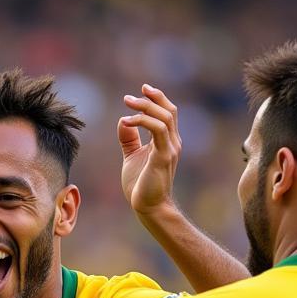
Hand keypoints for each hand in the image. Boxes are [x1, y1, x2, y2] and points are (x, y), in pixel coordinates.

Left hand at [118, 84, 181, 216]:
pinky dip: (142, 121)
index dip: (157, 99)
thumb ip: (129, 139)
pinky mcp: (163, 156)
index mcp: (167, 142)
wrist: (148, 207)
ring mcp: (170, 149)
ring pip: (165, 117)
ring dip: (145, 107)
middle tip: (130, 97)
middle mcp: (173, 143)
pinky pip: (158, 130)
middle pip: (169, 110)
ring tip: (128, 103)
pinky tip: (126, 122)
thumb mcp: (132, 156)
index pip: (167, 113)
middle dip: (152, 98)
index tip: (142, 90)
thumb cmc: (141, 185)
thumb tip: (124, 121)